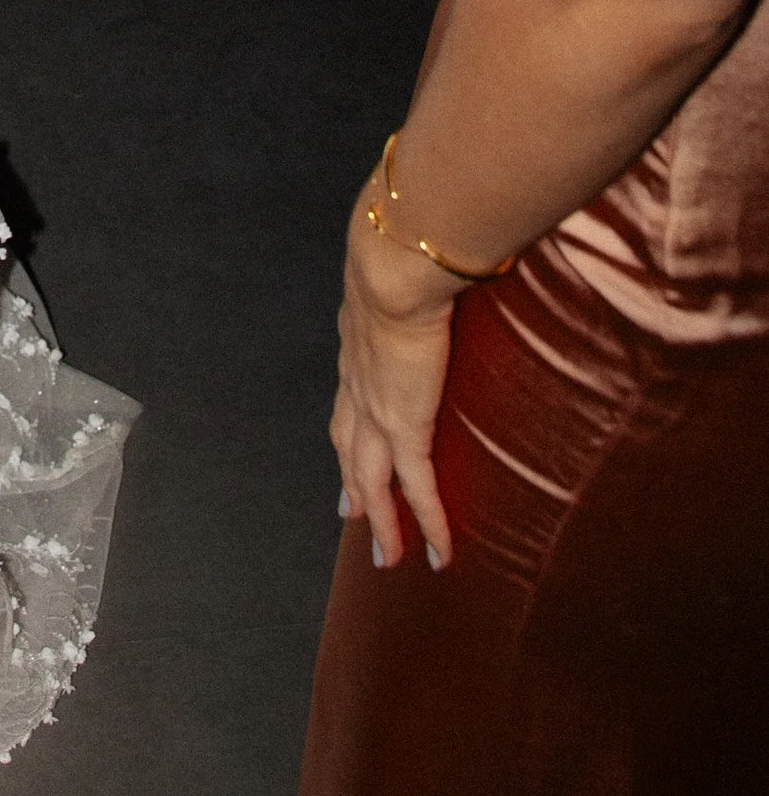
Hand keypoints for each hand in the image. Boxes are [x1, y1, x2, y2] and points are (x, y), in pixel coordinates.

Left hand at [331, 190, 459, 571]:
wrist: (398, 256)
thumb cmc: (408, 242)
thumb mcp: (409, 259)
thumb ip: (423, 263)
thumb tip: (448, 240)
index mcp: (358, 341)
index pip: (348, 395)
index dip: (348, 426)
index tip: (349, 448)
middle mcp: (357, 379)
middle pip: (348, 446)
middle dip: (352, 484)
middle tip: (351, 516)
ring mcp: (376, 407)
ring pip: (373, 480)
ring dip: (381, 520)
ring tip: (391, 555)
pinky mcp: (405, 424)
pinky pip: (417, 489)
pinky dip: (428, 524)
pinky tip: (441, 554)